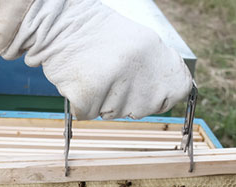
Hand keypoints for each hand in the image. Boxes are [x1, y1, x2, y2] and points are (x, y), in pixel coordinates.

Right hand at [0, 0, 191, 119]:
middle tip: (110, 75)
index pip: (178, 90)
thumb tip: (177, 93)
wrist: (57, 23)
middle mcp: (138, 67)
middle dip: (126, 100)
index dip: (163, 95)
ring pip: (113, 113)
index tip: (151, 91)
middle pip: (143, 109)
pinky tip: (78, 79)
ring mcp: (115, 82)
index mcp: (154, 51)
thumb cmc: (95, 35)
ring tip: (93, 72)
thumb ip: (155, 68)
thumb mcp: (137, 43)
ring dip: (101, 100)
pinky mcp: (89, 94)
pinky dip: (80, 102)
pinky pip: (88, 113)